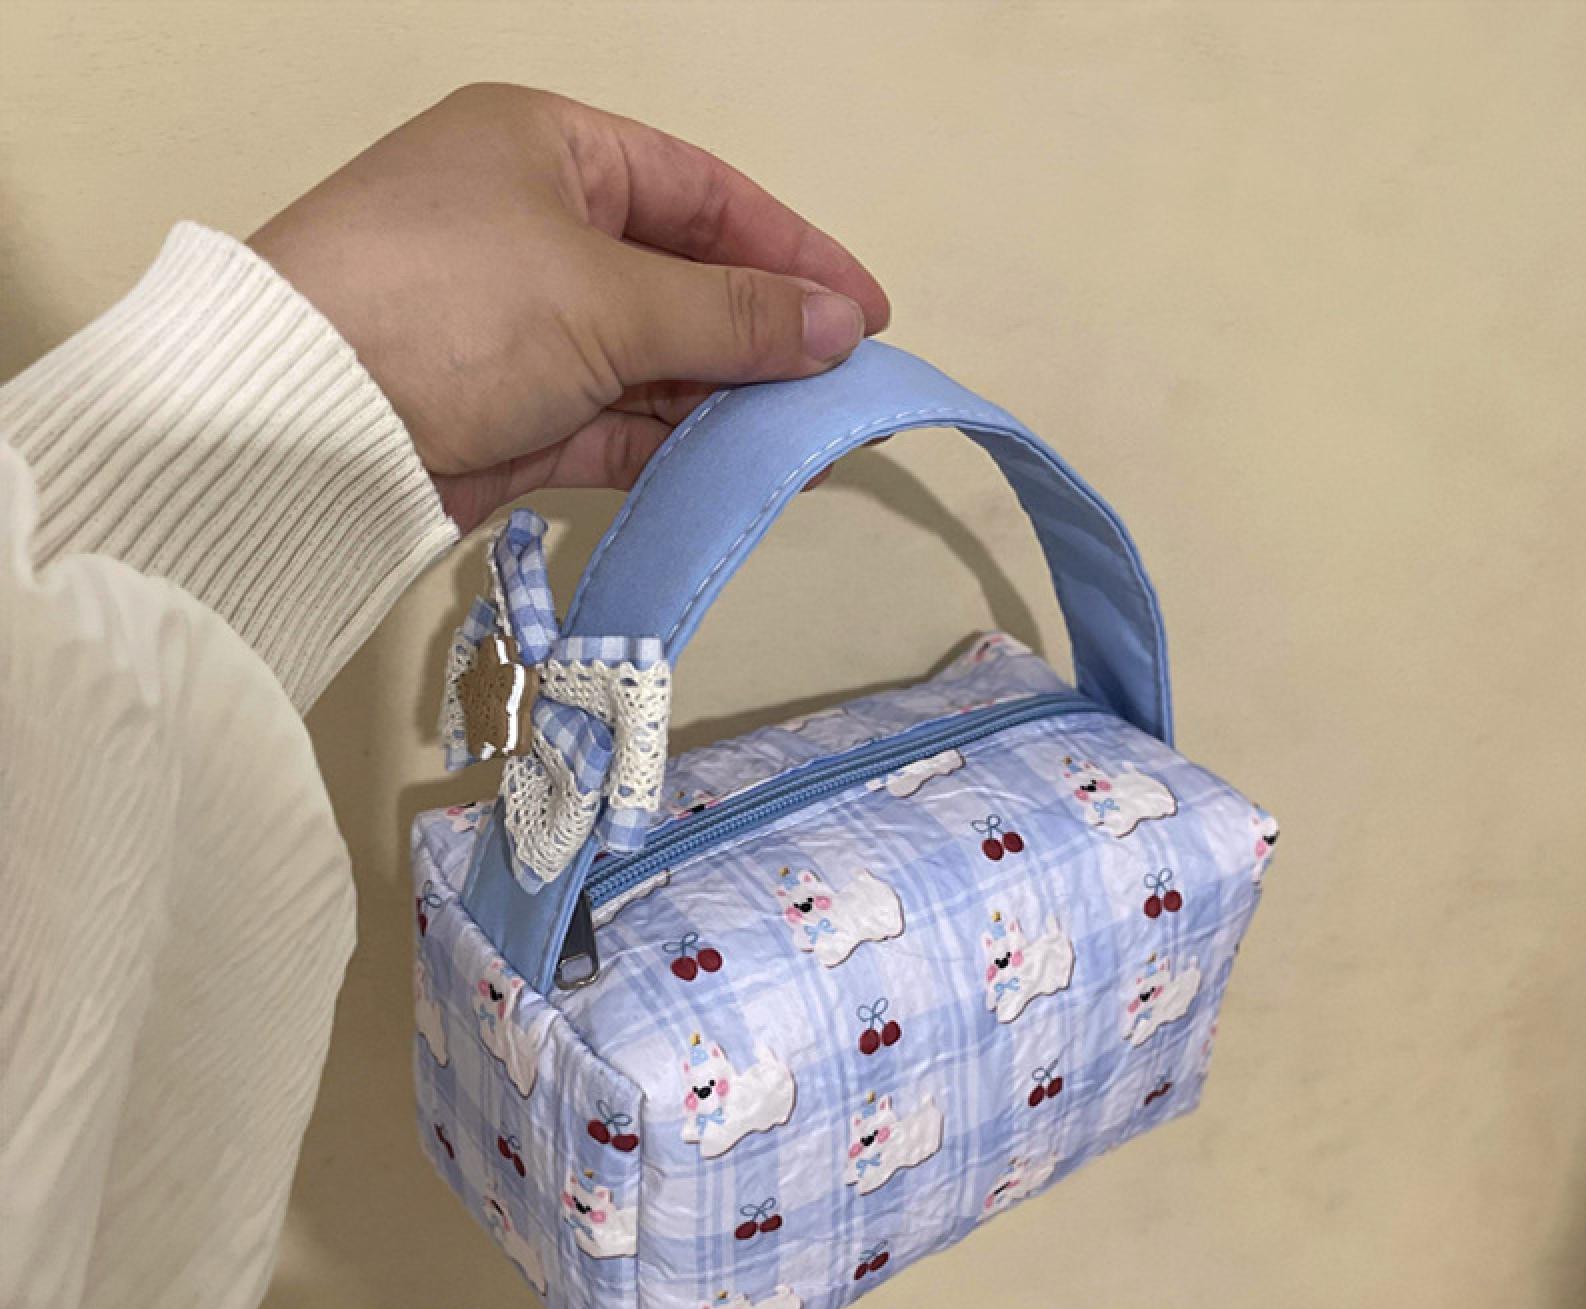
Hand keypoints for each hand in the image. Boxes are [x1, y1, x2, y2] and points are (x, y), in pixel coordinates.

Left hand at [250, 83, 890, 529]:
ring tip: (810, 437)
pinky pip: (619, 421)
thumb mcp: (607, 296)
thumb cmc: (449, 305)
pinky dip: (678, 442)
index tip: (863, 310)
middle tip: (843, 387)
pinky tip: (741, 464)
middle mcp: (538, 229)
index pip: (701, 193)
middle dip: (766, 333)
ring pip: (656, 359)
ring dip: (728, 397)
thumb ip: (732, 315)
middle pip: (683, 278)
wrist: (305, 421)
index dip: (792, 250)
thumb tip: (836, 328)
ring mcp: (526, 327)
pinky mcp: (514, 414)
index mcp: (551, 150)